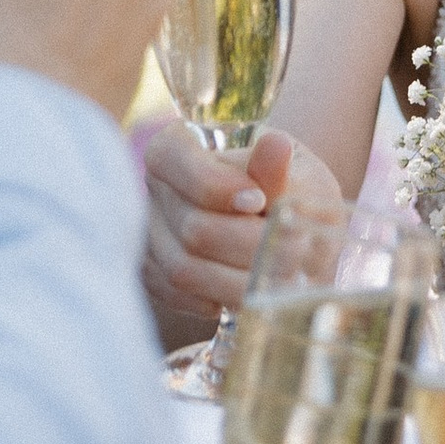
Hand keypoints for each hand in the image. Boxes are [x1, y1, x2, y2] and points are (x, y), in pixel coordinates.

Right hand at [142, 120, 334, 331]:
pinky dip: (219, 298)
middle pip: (192, 226)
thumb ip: (277, 172)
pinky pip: (179, 295)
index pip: (174, 158)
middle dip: (247, 244)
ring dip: (239, 279)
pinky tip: (251, 291)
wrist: (285, 226)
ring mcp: (150, 233)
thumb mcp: (294, 174)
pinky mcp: (154, 273)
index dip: (216, 185)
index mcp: (178, 146)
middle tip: (294, 250)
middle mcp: (156, 188)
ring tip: (283, 278)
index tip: (259, 201)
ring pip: (184, 268)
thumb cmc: (288, 190)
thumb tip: (276, 146)